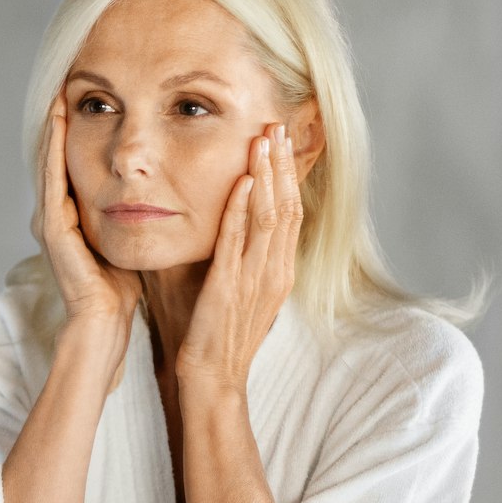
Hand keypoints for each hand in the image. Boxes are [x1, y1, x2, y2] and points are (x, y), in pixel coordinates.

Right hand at [32, 96, 141, 382]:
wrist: (105, 322)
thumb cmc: (121, 288)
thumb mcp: (129, 238)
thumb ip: (132, 213)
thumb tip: (156, 189)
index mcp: (74, 217)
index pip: (73, 166)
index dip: (78, 134)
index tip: (89, 102)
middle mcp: (58, 215)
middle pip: (58, 159)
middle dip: (62, 125)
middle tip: (67, 86)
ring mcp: (51, 221)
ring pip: (51, 163)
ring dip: (54, 129)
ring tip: (60, 95)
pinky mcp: (52, 228)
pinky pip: (52, 179)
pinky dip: (53, 149)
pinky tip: (59, 123)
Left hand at [178, 123, 302, 393]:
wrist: (211, 377)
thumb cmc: (213, 336)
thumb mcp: (231, 289)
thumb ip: (232, 257)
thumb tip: (217, 223)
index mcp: (278, 271)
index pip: (290, 213)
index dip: (287, 175)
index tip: (280, 141)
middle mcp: (274, 271)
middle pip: (286, 206)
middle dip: (282, 164)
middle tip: (277, 124)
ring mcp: (256, 278)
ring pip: (268, 216)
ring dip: (266, 175)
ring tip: (263, 139)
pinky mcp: (229, 286)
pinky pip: (238, 241)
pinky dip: (240, 208)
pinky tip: (241, 181)